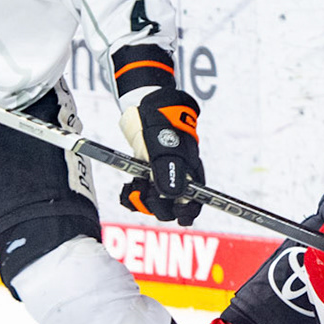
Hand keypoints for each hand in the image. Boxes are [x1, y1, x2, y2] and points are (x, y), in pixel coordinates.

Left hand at [120, 87, 203, 224]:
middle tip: (146, 191)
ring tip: (133, 188)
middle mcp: (176, 178)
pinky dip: (131, 197)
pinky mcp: (145, 175)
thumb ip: (168, 170)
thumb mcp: (163, 145)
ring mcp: (159, 177)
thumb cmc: (160, 123)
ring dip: (142, 201)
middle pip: (172, 207)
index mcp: (190, 172)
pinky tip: (128, 189)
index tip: (180, 217)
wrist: (144, 107)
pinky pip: (139, 196)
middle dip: (158, 205)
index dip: (189, 212)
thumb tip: (173, 196)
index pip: (196, 202)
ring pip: (154, 203)